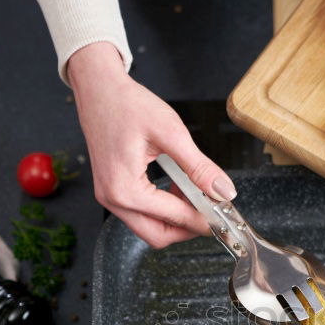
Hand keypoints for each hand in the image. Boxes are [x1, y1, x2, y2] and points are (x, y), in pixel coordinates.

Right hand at [68, 42, 236, 248]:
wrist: (100, 89)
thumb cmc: (127, 105)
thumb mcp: (171, 133)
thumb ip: (199, 167)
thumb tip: (223, 191)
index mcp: (125, 189)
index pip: (175, 218)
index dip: (205, 218)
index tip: (225, 213)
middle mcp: (113, 199)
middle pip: (159, 236)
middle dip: (189, 227)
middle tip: (212, 208)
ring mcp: (110, 197)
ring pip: (150, 228)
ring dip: (176, 217)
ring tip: (194, 192)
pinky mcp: (112, 191)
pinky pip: (141, 214)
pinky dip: (164, 208)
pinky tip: (177, 186)